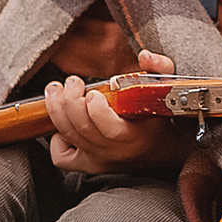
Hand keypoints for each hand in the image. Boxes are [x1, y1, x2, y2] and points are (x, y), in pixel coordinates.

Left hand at [44, 50, 179, 174]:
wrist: (162, 150)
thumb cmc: (159, 118)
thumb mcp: (164, 90)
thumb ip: (160, 68)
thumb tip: (144, 56)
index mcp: (136, 137)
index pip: (110, 130)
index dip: (96, 109)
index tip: (94, 91)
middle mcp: (115, 152)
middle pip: (82, 129)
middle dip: (69, 100)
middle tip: (72, 82)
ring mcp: (99, 161)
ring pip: (69, 136)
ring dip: (57, 109)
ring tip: (58, 90)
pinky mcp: (87, 165)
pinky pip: (62, 157)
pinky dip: (57, 139)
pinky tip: (65, 124)